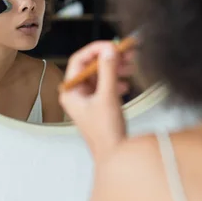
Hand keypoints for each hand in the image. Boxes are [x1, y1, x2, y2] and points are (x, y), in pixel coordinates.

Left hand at [59, 41, 134, 162]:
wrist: (114, 155)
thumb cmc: (105, 131)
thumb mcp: (107, 97)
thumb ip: (108, 71)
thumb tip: (109, 50)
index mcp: (70, 91)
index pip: (79, 60)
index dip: (97, 50)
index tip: (113, 45)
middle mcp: (76, 94)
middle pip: (91, 66)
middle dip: (110, 58)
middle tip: (127, 52)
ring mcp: (86, 100)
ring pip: (100, 75)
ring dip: (115, 68)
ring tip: (131, 65)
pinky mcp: (98, 105)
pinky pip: (106, 85)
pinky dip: (116, 81)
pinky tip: (126, 84)